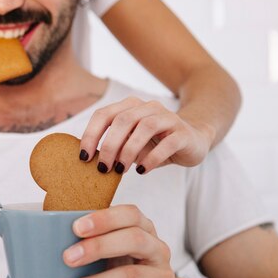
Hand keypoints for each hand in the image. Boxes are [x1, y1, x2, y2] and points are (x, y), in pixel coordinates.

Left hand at [57, 205, 178, 277]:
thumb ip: (92, 243)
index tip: (76, 227)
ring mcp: (163, 277)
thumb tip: (43, 243)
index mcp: (144, 229)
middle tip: (67, 258)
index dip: (105, 218)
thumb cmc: (127, 267)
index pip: (130, 214)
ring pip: (131, 276)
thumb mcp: (114, 251)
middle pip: (134, 239)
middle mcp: (158, 249)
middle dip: (98, 247)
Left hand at [80, 97, 211, 174]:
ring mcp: (168, 118)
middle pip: (123, 120)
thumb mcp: (130, 142)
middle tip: (102, 168)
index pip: (104, 114)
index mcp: (130, 107)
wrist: (193, 140)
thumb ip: (114, 145)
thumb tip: (90, 160)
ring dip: (129, 151)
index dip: (91, 135)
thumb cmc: (155, 143)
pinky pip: (167, 143)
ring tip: (120, 171)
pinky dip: (152, 158)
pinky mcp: (183, 133)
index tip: (84, 157)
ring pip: (145, 127)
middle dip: (109, 146)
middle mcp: (148, 107)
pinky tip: (142, 170)